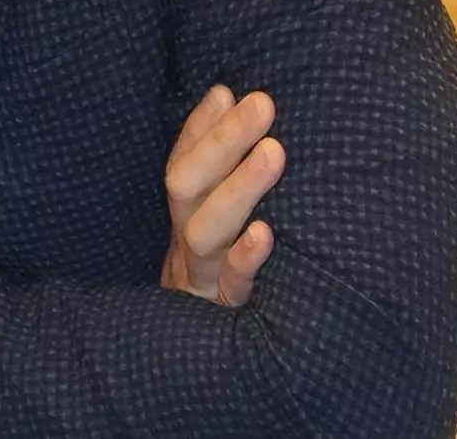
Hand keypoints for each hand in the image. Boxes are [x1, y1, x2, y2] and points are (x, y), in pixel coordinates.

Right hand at [161, 86, 284, 307]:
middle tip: (263, 104)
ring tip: (273, 152)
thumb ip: (218, 166)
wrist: (196, 366)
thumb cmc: (221, 276)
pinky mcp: (225, 314)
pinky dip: (245, 259)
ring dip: (238, 188)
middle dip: (223, 142)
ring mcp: (202, 276)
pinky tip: (266, 234)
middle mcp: (185, 240)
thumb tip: (225, 96)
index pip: (183, 160)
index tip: (228, 90)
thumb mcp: (215, 220)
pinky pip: (231, 286)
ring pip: (205, 230)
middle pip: (188, 185)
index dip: (200, 127)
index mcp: (185, 216)